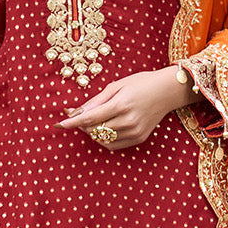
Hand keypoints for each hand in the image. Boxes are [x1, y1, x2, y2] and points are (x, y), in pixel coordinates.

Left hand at [56, 66, 185, 149]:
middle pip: (95, 130)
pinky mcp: (139, 138)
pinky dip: (103, 139)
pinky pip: (113, 145)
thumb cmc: (141, 83)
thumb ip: (96, 100)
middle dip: (81, 125)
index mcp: (121, 104)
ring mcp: (135, 132)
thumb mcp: (117, 85)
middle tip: (76, 115)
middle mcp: (128, 121)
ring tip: (92, 120)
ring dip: (92, 132)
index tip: (59, 124)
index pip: (91, 118)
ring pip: (102, 139)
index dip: (73, 122)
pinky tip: (104, 128)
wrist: (168, 91)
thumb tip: (77, 112)